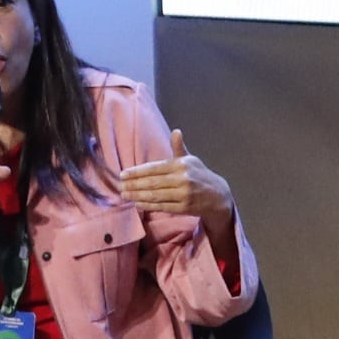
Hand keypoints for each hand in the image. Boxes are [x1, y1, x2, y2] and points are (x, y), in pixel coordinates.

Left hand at [114, 129, 233, 223]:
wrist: (218, 195)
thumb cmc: (200, 175)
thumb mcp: (191, 160)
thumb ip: (179, 147)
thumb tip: (176, 131)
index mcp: (181, 165)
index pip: (154, 168)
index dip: (137, 172)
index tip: (122, 174)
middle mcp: (183, 179)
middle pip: (152, 183)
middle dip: (134, 185)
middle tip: (120, 186)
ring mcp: (184, 194)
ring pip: (155, 195)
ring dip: (138, 195)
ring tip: (125, 194)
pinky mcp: (185, 207)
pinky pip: (162, 206)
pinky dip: (148, 205)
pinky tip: (137, 203)